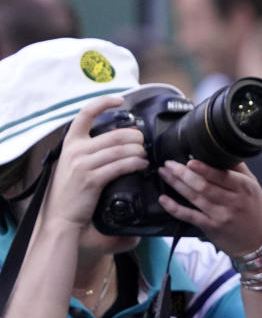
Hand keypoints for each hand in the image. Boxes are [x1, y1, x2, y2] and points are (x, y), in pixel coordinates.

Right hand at [43, 96, 147, 231]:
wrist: (61, 217)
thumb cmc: (72, 190)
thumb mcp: (74, 162)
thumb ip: (92, 148)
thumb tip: (124, 135)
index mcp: (71, 143)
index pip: (85, 113)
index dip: (103, 102)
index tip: (119, 100)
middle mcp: (76, 150)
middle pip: (116, 134)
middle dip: (136, 137)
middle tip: (143, 143)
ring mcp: (83, 165)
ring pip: (122, 149)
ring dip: (139, 151)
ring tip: (144, 155)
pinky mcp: (92, 179)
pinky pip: (121, 166)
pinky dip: (136, 163)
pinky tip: (142, 165)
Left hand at [157, 160, 261, 256]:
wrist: (258, 243)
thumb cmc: (255, 212)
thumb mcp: (254, 188)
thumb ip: (240, 170)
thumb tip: (222, 152)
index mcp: (245, 188)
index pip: (222, 176)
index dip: (204, 168)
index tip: (189, 160)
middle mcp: (233, 201)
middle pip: (204, 186)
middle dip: (183, 174)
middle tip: (169, 163)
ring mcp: (220, 215)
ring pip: (195, 198)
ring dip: (176, 185)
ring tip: (164, 173)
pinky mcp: (210, 227)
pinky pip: (189, 216)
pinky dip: (174, 208)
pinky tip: (163, 199)